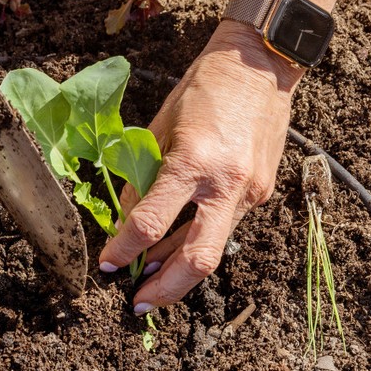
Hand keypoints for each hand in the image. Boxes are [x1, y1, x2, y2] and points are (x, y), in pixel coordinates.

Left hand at [98, 20, 303, 311]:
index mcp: (192, 161)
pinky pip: (226, 225)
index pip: (150, 223)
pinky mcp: (263, 193)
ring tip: (151, 278)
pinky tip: (179, 240)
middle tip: (138, 305)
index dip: (124, 249)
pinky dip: (200, 236)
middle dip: (165, 290)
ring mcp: (250, 192)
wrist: (259, 65)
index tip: (107, 264)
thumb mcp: (159, 127)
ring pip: (214, 248)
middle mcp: (225, 183)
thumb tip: (126, 220)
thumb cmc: (202, 89)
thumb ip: (142, 176)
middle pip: (196, 259)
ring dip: (180, 268)